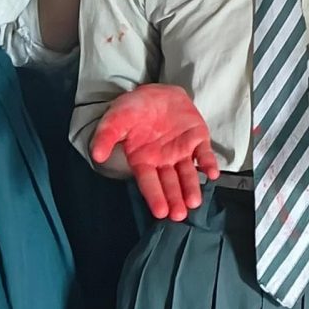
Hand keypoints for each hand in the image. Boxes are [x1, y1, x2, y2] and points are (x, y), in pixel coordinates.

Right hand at [90, 83, 220, 221]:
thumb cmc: (133, 110)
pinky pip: (204, 153)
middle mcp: (163, 161)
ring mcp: (182, 151)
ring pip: (188, 173)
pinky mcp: (197, 139)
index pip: (149, 182)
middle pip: (169, 183)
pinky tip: (211, 174)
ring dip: (191, 187)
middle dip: (174, 199)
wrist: (156, 93)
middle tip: (179, 215)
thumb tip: (97, 155)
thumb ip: (106, 137)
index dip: (155, 196)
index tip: (160, 212)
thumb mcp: (115, 120)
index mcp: (142, 160)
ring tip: (194, 202)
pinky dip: (208, 164)